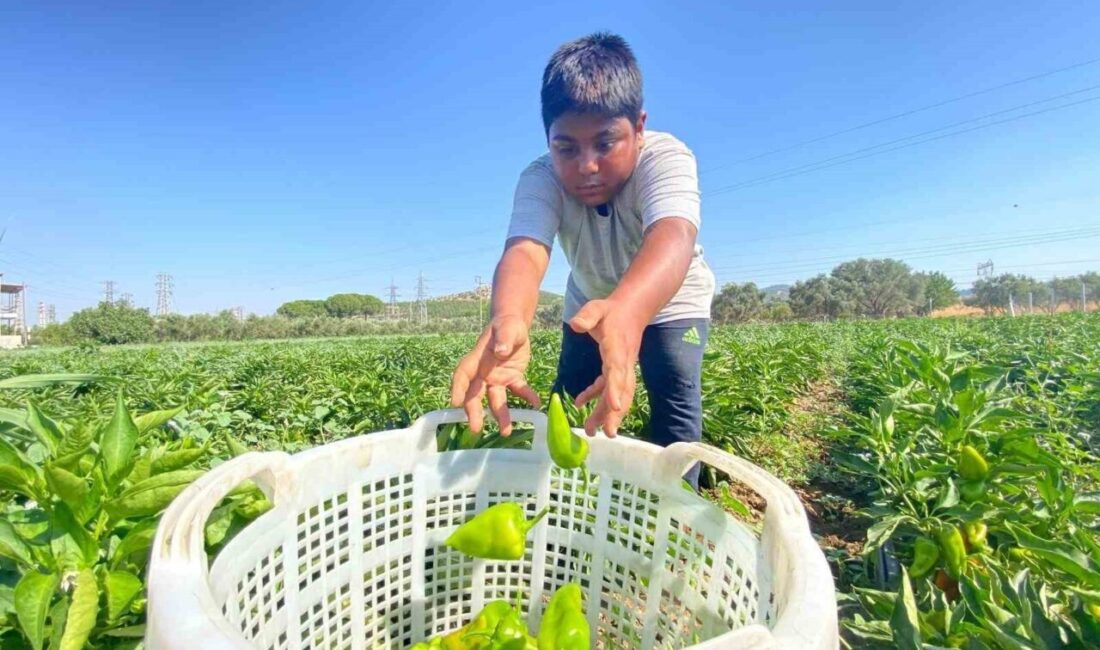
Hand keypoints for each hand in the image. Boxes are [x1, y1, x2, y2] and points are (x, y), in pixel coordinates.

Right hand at [450, 315, 540, 435]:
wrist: (515, 327)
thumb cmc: (506, 325)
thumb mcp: (507, 327)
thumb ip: (504, 338)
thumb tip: (501, 351)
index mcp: (477, 359)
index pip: (463, 375)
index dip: (458, 389)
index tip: (456, 403)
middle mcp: (483, 373)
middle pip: (475, 394)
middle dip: (474, 411)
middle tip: (475, 428)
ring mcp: (497, 379)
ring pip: (495, 399)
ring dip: (500, 414)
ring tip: (506, 431)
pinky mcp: (512, 380)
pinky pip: (519, 391)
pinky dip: (526, 397)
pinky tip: (535, 404)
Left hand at [568, 299, 642, 437]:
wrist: (631, 310)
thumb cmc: (611, 310)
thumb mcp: (597, 308)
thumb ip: (587, 316)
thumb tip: (576, 325)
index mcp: (617, 349)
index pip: (617, 372)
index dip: (615, 389)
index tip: (614, 406)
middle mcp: (622, 362)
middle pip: (621, 391)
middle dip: (615, 413)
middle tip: (607, 433)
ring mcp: (622, 368)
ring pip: (617, 394)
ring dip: (606, 413)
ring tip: (592, 431)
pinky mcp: (616, 369)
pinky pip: (608, 387)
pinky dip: (596, 398)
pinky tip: (580, 404)